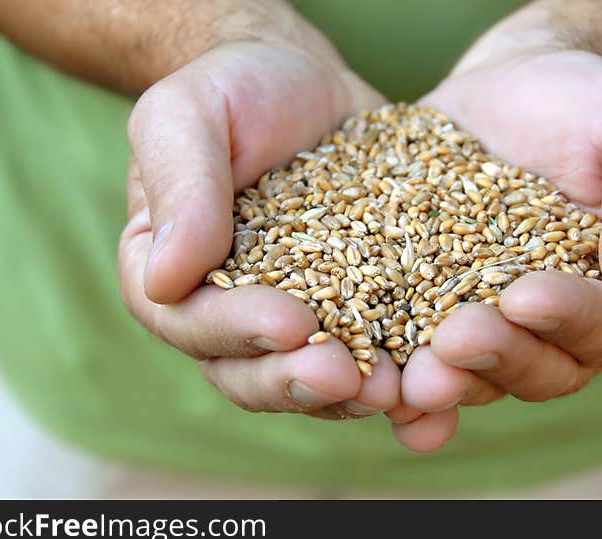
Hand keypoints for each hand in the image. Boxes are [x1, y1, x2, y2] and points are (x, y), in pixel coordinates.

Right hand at [119, 39, 401, 419]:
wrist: (300, 82)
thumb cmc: (230, 90)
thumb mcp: (186, 116)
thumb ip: (178, 188)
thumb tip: (165, 279)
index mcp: (173, 278)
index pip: (192, 323)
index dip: (239, 331)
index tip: (293, 323)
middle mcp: (229, 313)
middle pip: (251, 371)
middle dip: (299, 382)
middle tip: (348, 379)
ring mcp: (295, 317)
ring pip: (313, 378)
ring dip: (352, 394)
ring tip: (397, 389)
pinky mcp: (355, 307)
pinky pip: (372, 350)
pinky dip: (400, 370)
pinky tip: (436, 380)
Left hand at [391, 48, 601, 450]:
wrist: (513, 87)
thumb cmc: (591, 103)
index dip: (568, 315)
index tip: (524, 297)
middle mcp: (564, 328)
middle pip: (543, 367)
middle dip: (499, 355)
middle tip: (454, 341)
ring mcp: (499, 328)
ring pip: (482, 375)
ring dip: (450, 383)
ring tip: (411, 382)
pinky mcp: (437, 314)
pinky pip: (426, 360)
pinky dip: (410, 393)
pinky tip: (381, 401)